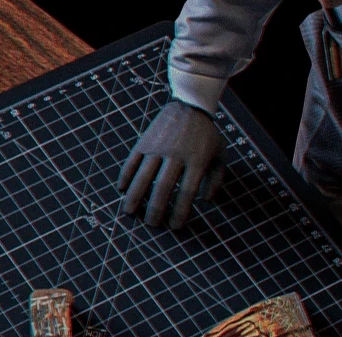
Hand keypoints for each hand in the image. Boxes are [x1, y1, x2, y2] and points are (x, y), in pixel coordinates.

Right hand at [117, 99, 225, 228]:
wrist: (190, 105)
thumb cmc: (207, 135)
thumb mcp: (220, 155)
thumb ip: (216, 179)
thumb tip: (205, 201)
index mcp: (197, 160)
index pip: (187, 192)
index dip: (180, 211)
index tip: (175, 226)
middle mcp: (176, 154)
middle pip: (163, 187)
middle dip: (156, 209)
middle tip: (152, 225)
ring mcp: (158, 146)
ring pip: (144, 175)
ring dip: (135, 196)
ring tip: (130, 213)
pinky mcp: (145, 140)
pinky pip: (132, 160)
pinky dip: (125, 176)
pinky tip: (121, 190)